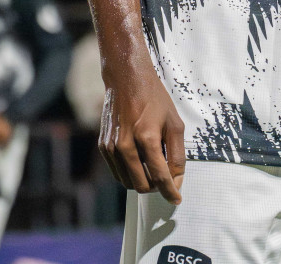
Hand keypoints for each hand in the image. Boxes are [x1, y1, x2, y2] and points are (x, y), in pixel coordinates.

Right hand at [100, 59, 185, 204]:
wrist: (127, 80)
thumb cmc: (154, 99)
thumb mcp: (174, 123)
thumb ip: (177, 154)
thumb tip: (176, 179)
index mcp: (146, 137)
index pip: (160, 177)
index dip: (171, 192)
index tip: (177, 199)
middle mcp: (125, 145)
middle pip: (143, 185)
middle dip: (157, 187)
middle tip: (167, 178)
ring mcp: (112, 147)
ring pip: (129, 183)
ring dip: (143, 182)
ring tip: (154, 166)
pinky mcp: (104, 147)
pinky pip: (118, 173)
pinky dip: (131, 173)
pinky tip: (140, 160)